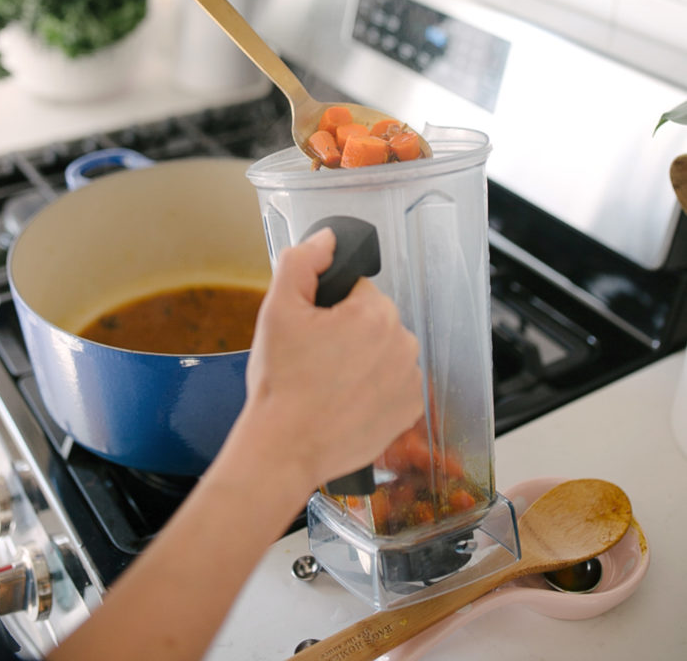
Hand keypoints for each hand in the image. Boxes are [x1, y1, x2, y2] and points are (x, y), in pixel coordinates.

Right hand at [244, 227, 423, 489]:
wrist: (285, 448)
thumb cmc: (281, 382)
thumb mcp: (277, 308)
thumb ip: (303, 261)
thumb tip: (329, 240)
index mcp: (375, 313)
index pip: (355, 291)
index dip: (327, 309)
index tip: (310, 332)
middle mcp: (402, 343)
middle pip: (371, 321)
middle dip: (345, 334)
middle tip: (313, 360)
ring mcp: (409, 379)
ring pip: (382, 351)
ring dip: (361, 361)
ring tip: (327, 385)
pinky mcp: (410, 409)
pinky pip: (392, 383)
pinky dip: (373, 389)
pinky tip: (345, 402)